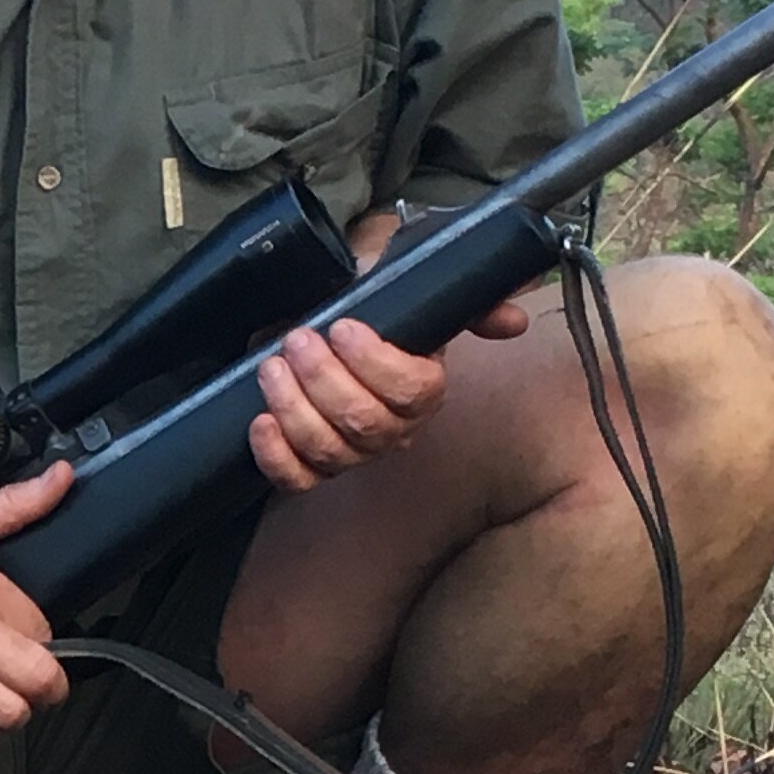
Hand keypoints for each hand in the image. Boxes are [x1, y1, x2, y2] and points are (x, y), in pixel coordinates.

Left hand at [247, 294, 530, 493]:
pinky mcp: (310, 468)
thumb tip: (513, 319)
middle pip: (363, 422)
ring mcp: (350, 453)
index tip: (343, 326)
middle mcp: (391, 430)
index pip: (411, 392)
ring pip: (328, 450)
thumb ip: (470, 304)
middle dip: (324, 379)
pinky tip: (261, 422)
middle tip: (299, 339)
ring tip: (272, 367)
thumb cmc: (372, 312)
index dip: (374, 363)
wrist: (325, 330)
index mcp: (422, 391)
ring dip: (293, 407)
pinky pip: (297, 479)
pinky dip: (276, 456)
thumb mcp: (416, 294)